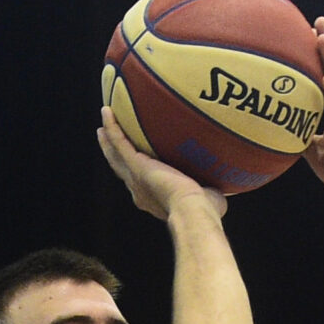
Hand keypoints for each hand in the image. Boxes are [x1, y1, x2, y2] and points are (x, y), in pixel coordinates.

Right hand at [97, 107, 227, 220]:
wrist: (192, 210)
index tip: (137, 162)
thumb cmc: (205, 211)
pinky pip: (119, 142)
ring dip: (108, 140)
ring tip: (103, 125)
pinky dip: (112, 127)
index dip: (136, 173)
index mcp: (153, 199)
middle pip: (121, 168)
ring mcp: (135, 178)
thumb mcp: (208, 199)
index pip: (141, 183)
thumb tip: (220, 186)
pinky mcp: (136, 165)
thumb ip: (210, 191)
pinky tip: (107, 111)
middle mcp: (139, 190)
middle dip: (114, 155)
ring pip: (116, 155)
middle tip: (107, 141)